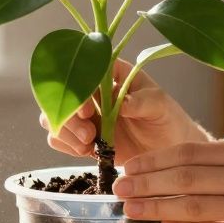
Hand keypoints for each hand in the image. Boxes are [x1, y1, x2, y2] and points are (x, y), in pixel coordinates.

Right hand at [40, 58, 206, 163]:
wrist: (168, 148)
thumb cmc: (167, 118)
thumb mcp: (160, 105)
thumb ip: (142, 101)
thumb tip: (123, 104)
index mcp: (110, 74)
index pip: (83, 71)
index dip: (78, 90)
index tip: (89, 110)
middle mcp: (93, 92)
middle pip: (61, 95)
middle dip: (69, 116)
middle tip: (89, 134)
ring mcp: (86, 115)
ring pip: (54, 117)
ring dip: (65, 132)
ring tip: (88, 145)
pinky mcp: (83, 137)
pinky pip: (59, 138)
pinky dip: (66, 145)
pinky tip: (87, 151)